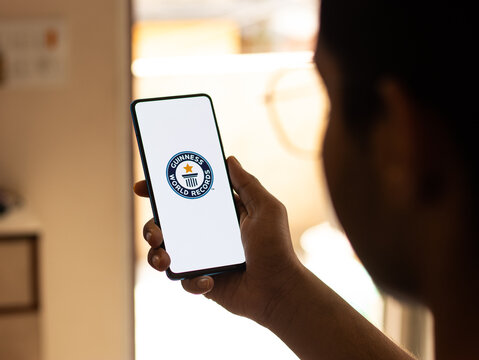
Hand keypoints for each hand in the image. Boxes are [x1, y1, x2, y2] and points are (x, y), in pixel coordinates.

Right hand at [134, 156, 304, 323]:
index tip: (144, 187)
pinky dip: (191, 281)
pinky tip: (209, 281)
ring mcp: (201, 257)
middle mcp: (206, 233)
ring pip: (165, 252)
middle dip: (151, 227)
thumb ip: (247, 184)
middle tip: (156, 232)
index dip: (162, 191)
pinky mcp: (201, 281)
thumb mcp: (266, 209)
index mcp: (218, 214)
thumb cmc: (276, 248)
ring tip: (165, 259)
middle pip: (167, 225)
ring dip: (156, 255)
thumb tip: (229, 159)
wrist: (279, 289)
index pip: (185, 197)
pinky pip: (183, 279)